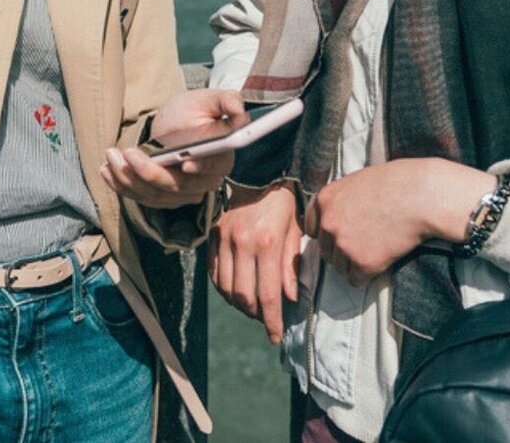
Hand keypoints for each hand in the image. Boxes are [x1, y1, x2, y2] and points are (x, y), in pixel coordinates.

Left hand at [100, 89, 244, 209]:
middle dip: (149, 172)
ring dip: (129, 178)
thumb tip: (239, 109)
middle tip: (127, 152)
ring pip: (154, 195)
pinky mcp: (161, 197)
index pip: (214, 168)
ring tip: (111, 156)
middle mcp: (204, 182)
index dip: (201, 167)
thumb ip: (226, 100)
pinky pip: (140, 197)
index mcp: (221, 158)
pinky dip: (121, 186)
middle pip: (177, 187)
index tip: (185, 162)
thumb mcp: (208, 100)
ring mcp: (182, 193)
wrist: (176, 125)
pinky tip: (106, 169)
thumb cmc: (194, 111)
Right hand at [211, 183, 302, 343]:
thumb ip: (292, 267)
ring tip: (254, 308)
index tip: (276, 336)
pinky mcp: (213, 237)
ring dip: (240, 305)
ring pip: (226, 289)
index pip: (267, 295)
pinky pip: (214, 274)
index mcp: (267, 243)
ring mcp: (224, 240)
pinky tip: (237, 292)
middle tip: (267, 321)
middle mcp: (242, 244)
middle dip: (256, 316)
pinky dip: (225, 290)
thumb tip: (290, 298)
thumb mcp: (296, 232)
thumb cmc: (283, 204)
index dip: (272, 321)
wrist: (257, 173)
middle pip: (244, 297)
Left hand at [302, 158, 495, 286]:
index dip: (329, 234)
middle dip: (342, 252)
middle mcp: (328, 223)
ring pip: (340, 268)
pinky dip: (369, 275)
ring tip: (379, 249)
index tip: (344, 235)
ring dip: (356, 264)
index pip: (312, 228)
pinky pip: (357, 280)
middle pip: (326, 251)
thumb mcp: (358, 182)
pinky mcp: (362, 262)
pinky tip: (383, 260)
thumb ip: (341, 201)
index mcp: (324, 199)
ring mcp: (344, 244)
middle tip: (367, 244)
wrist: (422, 196)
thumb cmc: (397, 183)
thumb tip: (335, 219)